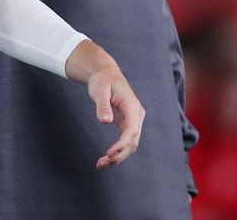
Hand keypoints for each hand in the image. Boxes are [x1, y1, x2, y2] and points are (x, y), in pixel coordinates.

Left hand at [65, 40, 145, 169]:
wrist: (105, 74)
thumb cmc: (102, 80)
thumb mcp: (99, 90)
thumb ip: (102, 105)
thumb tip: (105, 121)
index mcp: (132, 106)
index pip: (131, 130)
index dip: (122, 144)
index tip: (109, 153)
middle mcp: (136, 115)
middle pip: (133, 141)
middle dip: (119, 154)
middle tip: (101, 163)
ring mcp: (134, 120)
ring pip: (131, 144)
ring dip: (118, 156)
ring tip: (100, 164)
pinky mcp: (128, 123)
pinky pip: (126, 141)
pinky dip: (118, 151)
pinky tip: (106, 158)